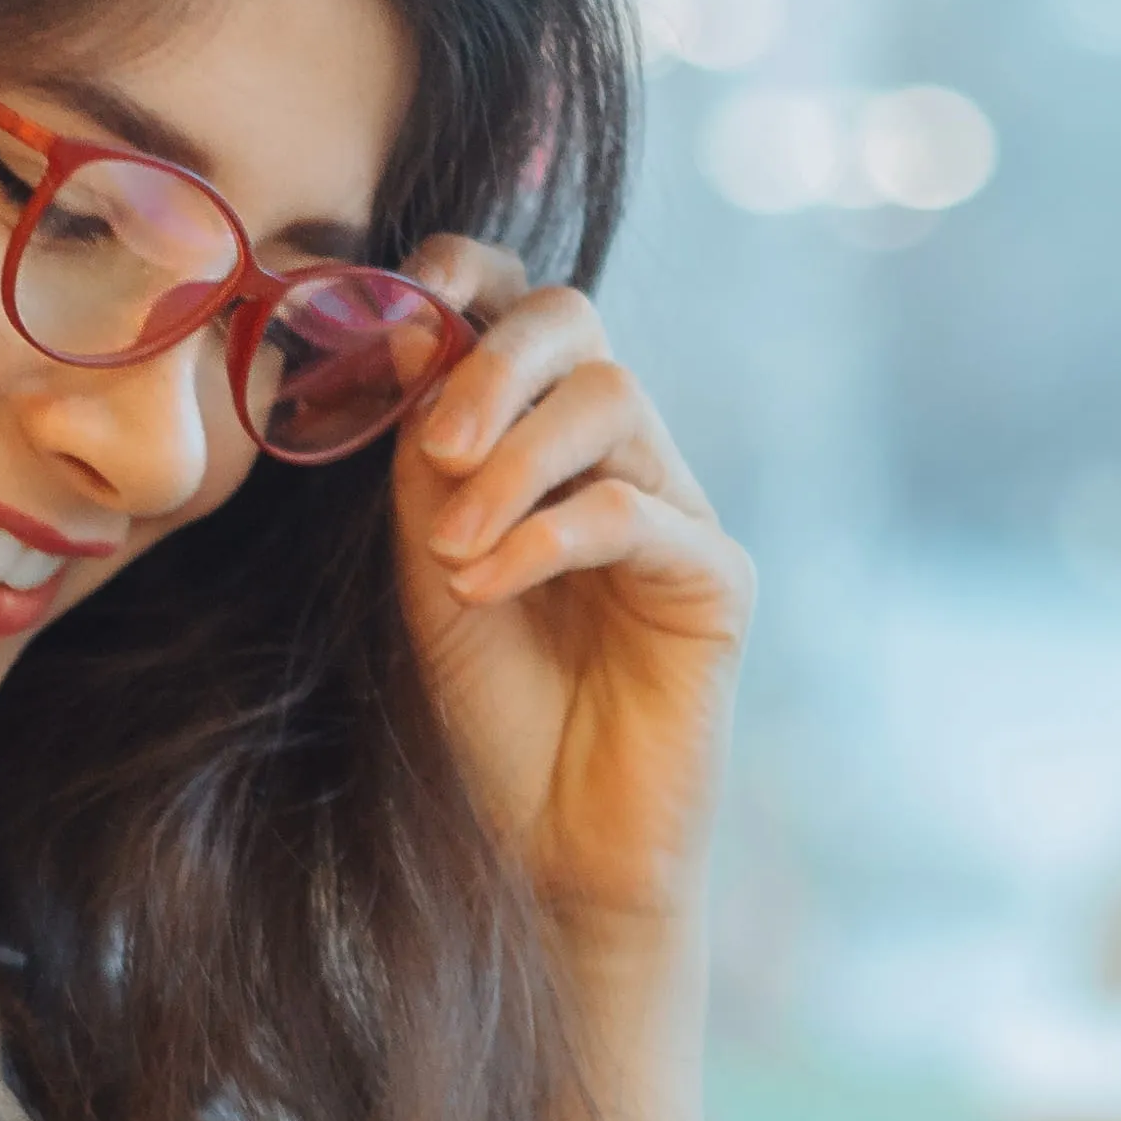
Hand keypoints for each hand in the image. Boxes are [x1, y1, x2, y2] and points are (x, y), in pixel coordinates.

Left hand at [388, 240, 755, 945]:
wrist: (545, 847)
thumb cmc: (485, 706)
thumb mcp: (423, 562)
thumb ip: (421, 456)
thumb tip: (409, 330)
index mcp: (540, 436)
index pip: (520, 306)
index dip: (468, 273)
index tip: (405, 294)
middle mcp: (618, 455)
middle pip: (577, 322)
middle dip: (494, 362)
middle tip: (435, 446)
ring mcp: (676, 510)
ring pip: (612, 402)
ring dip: (515, 462)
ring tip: (451, 550)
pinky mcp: (715, 581)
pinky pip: (637, 514)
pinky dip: (548, 538)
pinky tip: (488, 587)